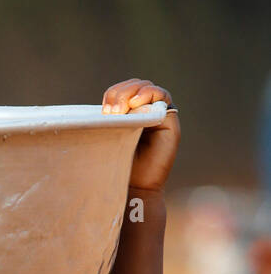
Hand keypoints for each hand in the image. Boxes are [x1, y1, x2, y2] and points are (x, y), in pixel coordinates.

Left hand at [102, 78, 179, 193]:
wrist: (135, 187)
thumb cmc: (118, 165)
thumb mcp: (109, 137)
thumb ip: (109, 120)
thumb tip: (103, 107)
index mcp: (127, 114)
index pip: (122, 90)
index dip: (113, 94)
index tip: (104, 110)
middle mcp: (144, 112)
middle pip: (135, 86)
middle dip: (122, 92)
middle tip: (113, 111)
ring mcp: (158, 114)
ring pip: (148, 88)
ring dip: (134, 92)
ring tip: (123, 108)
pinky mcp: (170, 121)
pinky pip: (163, 97)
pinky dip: (150, 95)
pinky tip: (137, 103)